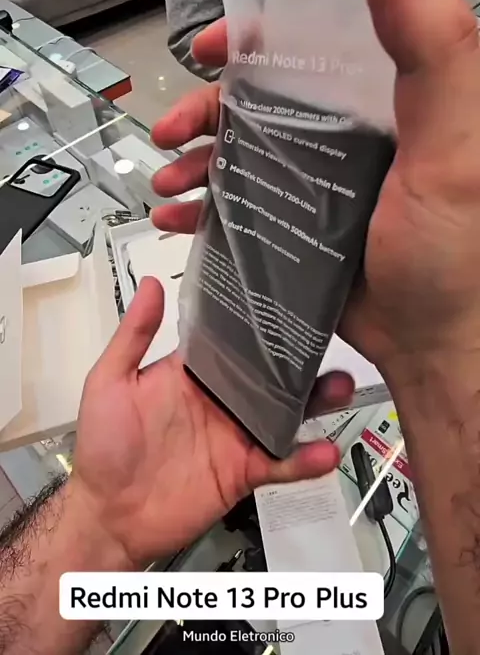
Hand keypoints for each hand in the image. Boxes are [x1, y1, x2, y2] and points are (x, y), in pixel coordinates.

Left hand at [71, 278, 351, 568]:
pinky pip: (281, 462)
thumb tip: (151, 283)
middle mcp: (222, 398)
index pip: (235, 339)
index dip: (261, 321)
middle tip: (329, 344)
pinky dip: (305, 459)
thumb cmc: (103, 444)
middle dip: (302, 359)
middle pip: (271, 374)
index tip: (291, 297)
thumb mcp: (110, 381)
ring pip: (286, 413)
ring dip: (315, 402)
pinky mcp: (245, 471)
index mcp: (196, 372)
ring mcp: (237, 435)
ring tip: (340, 388)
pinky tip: (325, 452)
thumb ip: (134, 335)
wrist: (108, 515)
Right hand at [152, 0, 479, 388]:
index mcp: (390, 96)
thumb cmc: (452, 257)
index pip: (317, 37)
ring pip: (245, 148)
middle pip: (266, 95)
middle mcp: (356, 128)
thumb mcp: (452, 146)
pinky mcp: (305, 221)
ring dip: (197, 156)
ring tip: (167, 178)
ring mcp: (326, 177)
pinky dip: (205, 202)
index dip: (260, 34)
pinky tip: (178, 213)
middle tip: (172, 126)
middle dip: (209, 106)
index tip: (216, 48)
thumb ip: (432, 45)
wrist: (434, 350)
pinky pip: (244, 199)